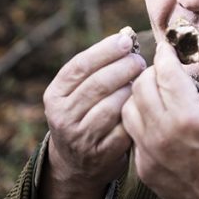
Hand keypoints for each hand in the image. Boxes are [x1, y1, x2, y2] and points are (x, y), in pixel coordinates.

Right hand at [34, 31, 145, 198]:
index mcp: (55, 95)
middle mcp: (63, 116)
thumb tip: (125, 36)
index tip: (125, 41)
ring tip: (142, 81)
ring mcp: (80, 137)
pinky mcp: (101, 154)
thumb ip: (95, 68)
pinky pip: (124, 129)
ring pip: (112, 106)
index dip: (104, 51)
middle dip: (123, 68)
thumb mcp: (77, 92)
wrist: (76, 163)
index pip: (79, 66)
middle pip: (98, 84)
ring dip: (131, 90)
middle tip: (139, 61)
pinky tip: (144, 106)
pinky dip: (136, 114)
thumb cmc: (84, 114)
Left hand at [122, 41, 198, 198]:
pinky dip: (141, 120)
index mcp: (189, 116)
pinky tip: (157, 119)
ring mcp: (149, 152)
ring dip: (141, 95)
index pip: (164, 71)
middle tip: (164, 73)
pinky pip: (131, 133)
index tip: (167, 49)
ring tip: (158, 95)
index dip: (164, 55)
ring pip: (129, 107)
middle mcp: (163, 132)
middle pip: (140, 85)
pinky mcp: (142, 167)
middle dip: (152, 73)